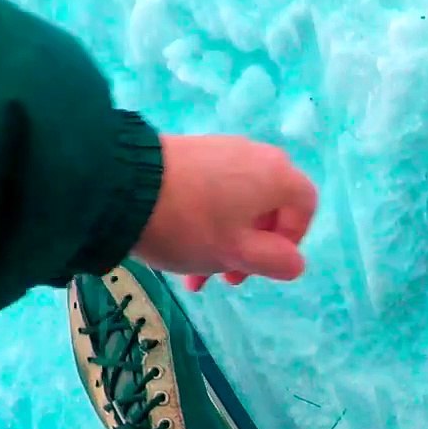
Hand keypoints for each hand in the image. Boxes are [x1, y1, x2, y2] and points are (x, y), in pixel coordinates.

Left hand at [131, 134, 316, 291]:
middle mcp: (255, 155)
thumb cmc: (192, 224)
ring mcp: (221, 151)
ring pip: (237, 205)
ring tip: (196, 274)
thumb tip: (294, 262)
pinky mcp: (192, 153)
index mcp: (277, 176)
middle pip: (269, 208)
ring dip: (225, 242)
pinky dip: (206, 222)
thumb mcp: (239, 254)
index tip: (267, 264)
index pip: (306, 206)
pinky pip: (213, 192)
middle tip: (229, 277)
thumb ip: (276, 262)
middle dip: (252, 248)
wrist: (122, 186)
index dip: (293, 240)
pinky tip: (179, 246)